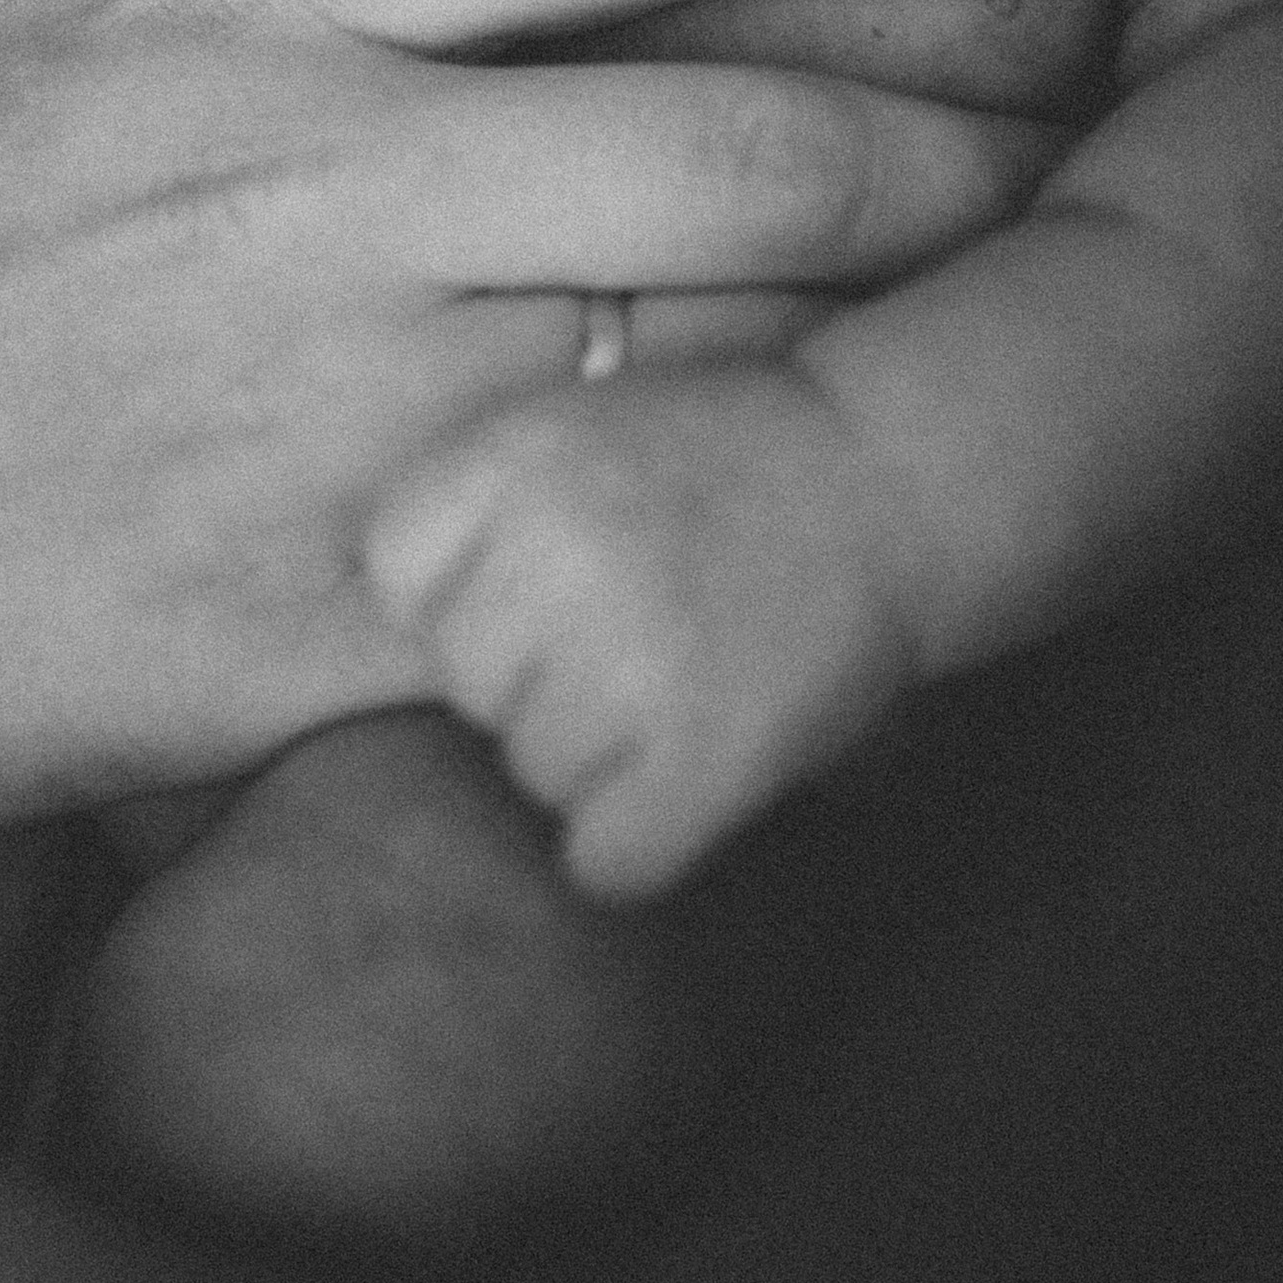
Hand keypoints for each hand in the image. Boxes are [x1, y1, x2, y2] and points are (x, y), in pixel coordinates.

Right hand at [0, 0, 1164, 830]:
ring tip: (1017, 286)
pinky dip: (736, 542)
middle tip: (1107, 97)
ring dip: (910, 307)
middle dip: (984, 106)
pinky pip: (601, 569)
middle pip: (754, 121)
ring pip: (720, 336)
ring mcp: (318, 395)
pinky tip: (820, 519)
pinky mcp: (299, 610)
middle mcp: (317, 168)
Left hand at [366, 366, 919, 895]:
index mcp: (513, 459)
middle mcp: (555, 555)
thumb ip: (483, 503)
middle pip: (465, 680)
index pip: (395, 572)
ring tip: (678, 680)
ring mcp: (629, 659)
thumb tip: (393, 621)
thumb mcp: (576, 422)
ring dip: (598, 753)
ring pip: (535, 773)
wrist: (889, 478)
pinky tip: (691, 771)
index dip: (461, 589)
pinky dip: (644, 838)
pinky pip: (604, 859)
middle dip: (535, 671)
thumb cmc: (722, 452)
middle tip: (634, 628)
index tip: (538, 577)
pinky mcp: (702, 755)